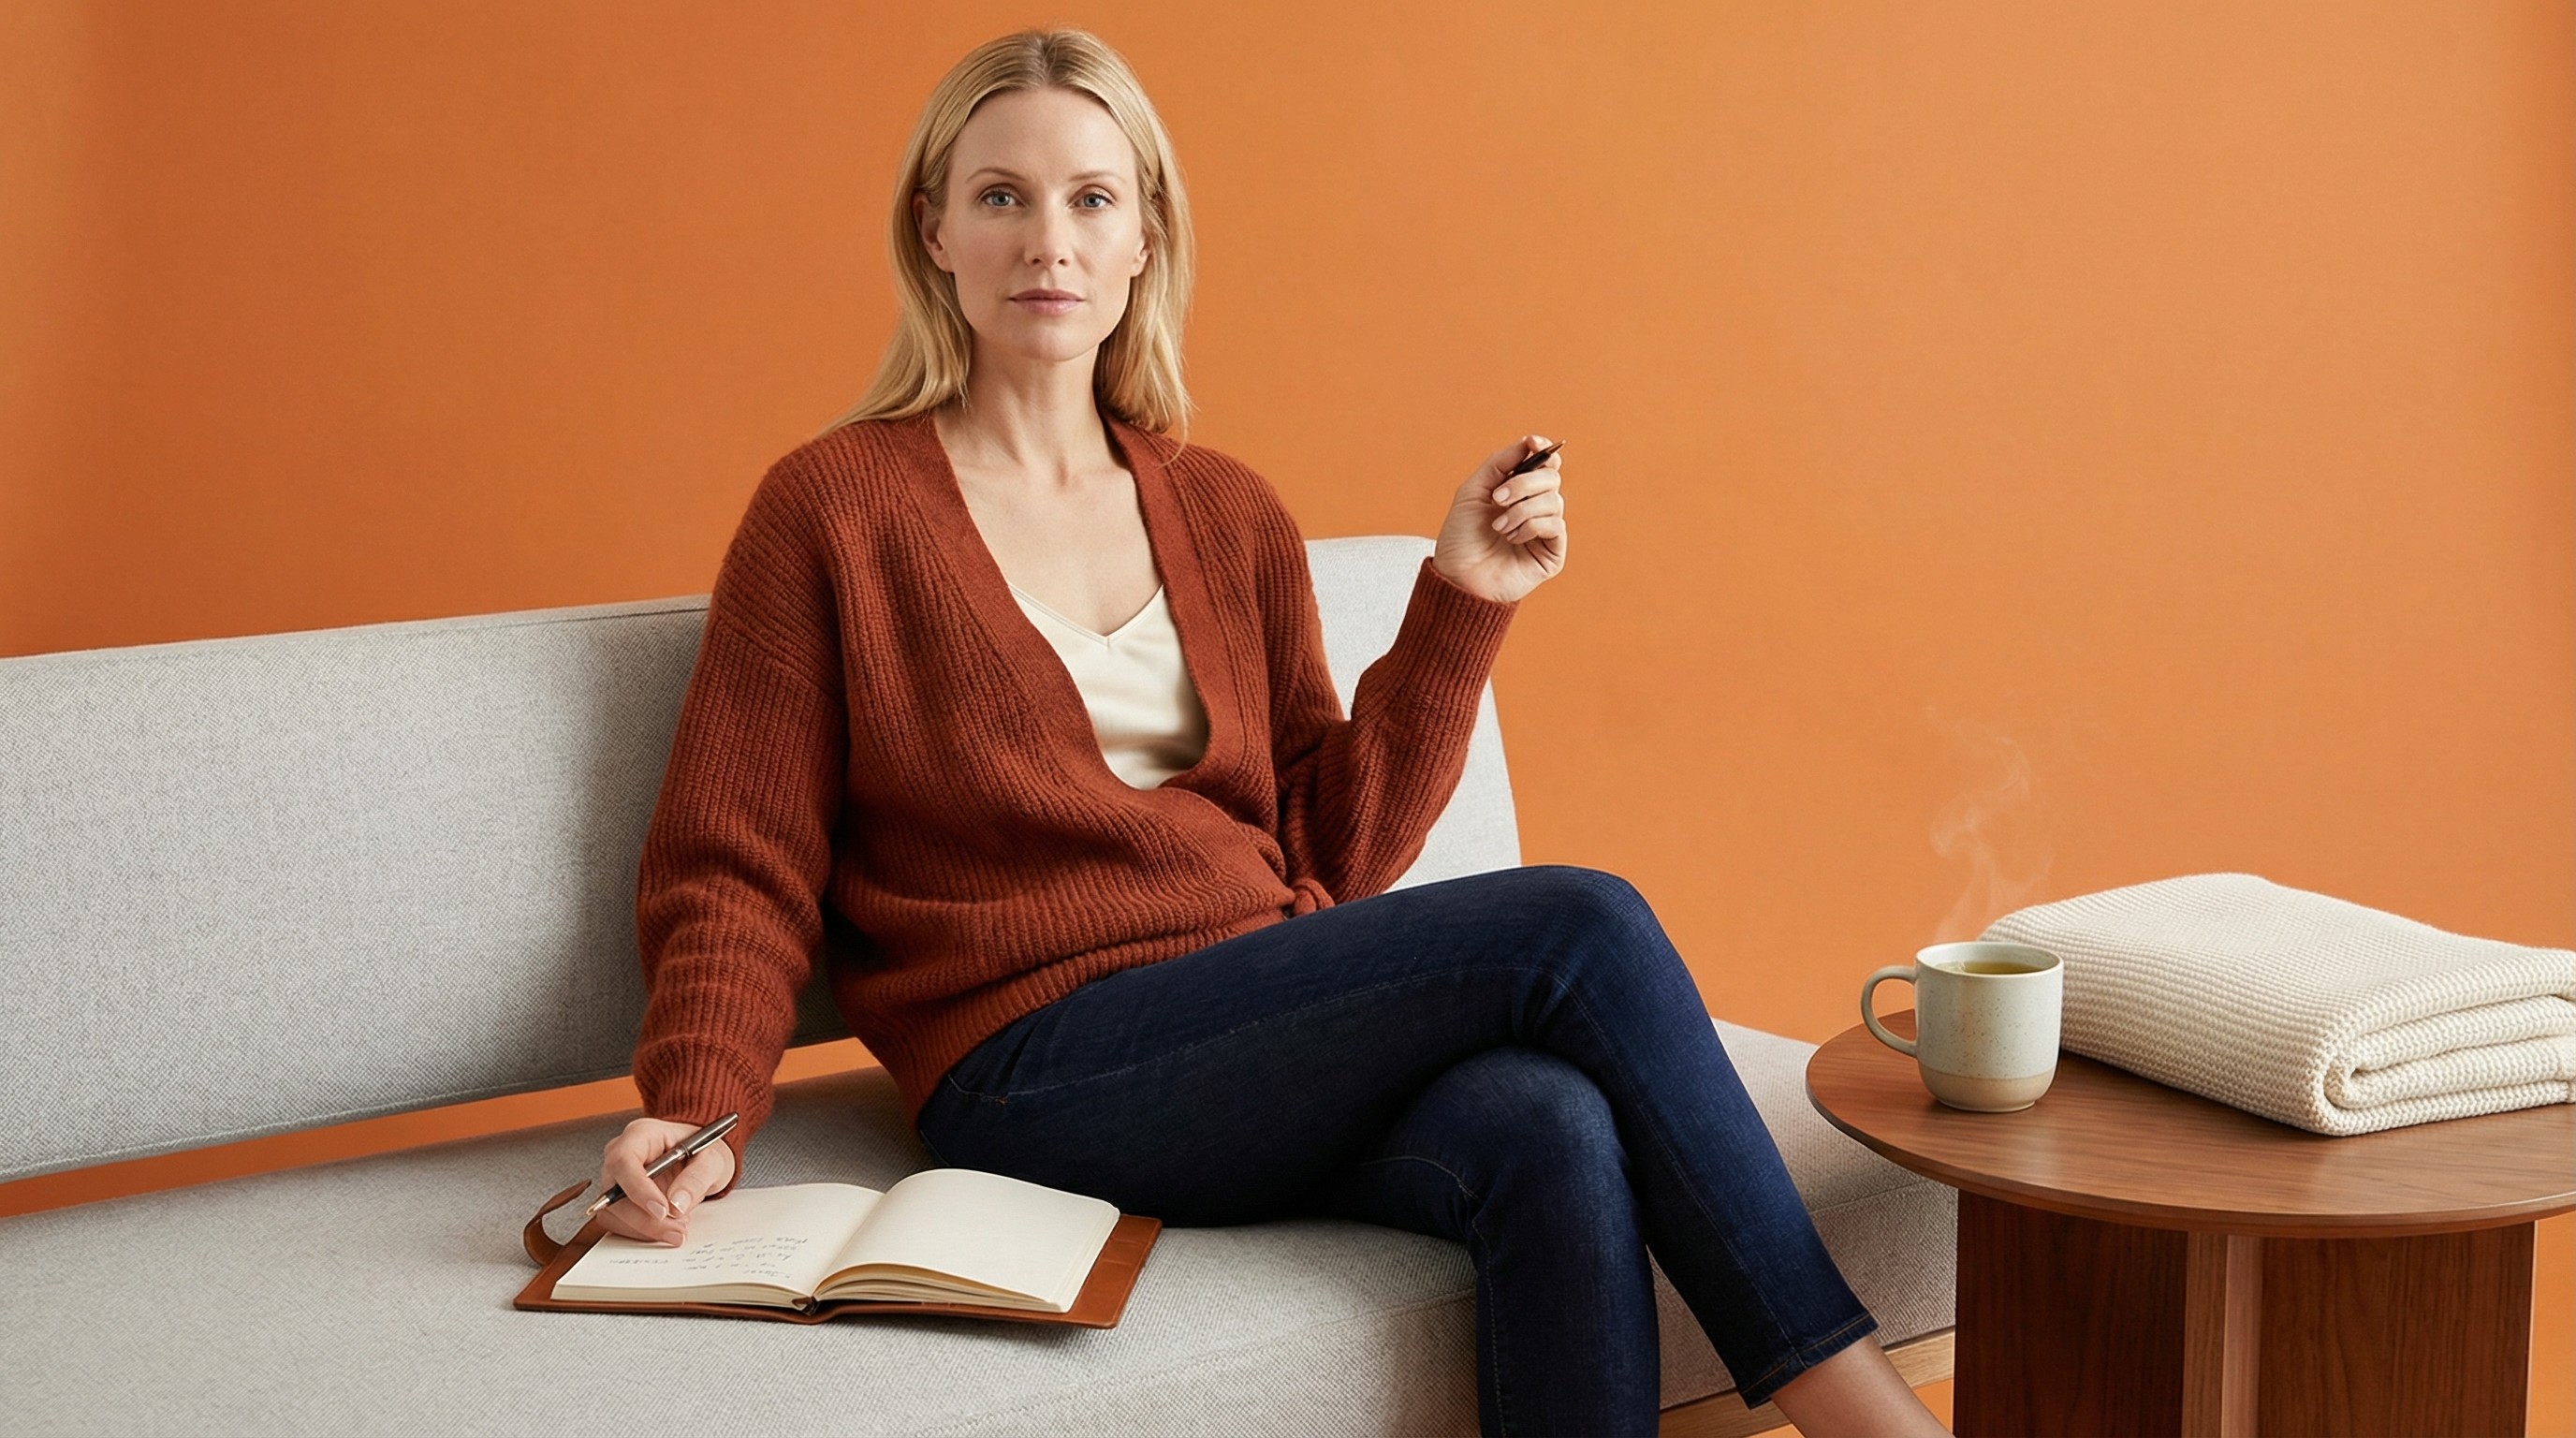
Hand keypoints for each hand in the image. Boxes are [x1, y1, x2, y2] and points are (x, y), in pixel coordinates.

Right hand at [594, 1116, 737, 1247]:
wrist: (700, 1161)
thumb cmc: (703, 1151)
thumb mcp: (713, 1159)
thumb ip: (697, 1179)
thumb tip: (677, 1203)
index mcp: (641, 1135)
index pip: (624, 1160)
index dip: (638, 1189)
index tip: (662, 1210)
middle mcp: (621, 1155)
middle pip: (613, 1191)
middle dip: (644, 1218)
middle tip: (677, 1229)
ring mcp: (615, 1179)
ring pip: (612, 1212)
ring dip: (643, 1228)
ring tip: (678, 1228)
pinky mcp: (617, 1200)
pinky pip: (617, 1223)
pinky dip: (640, 1232)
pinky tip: (665, 1229)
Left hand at [1431, 434, 1567, 604]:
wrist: (1457, 577)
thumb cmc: (1461, 538)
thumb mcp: (1473, 491)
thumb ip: (1499, 463)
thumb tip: (1528, 442)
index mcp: (1518, 492)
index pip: (1544, 463)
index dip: (1543, 449)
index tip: (1534, 443)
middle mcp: (1535, 508)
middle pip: (1551, 477)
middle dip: (1524, 483)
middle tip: (1497, 498)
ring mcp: (1545, 530)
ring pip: (1553, 500)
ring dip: (1521, 510)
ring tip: (1499, 527)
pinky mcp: (1552, 552)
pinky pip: (1555, 525)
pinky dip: (1531, 526)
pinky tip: (1512, 538)